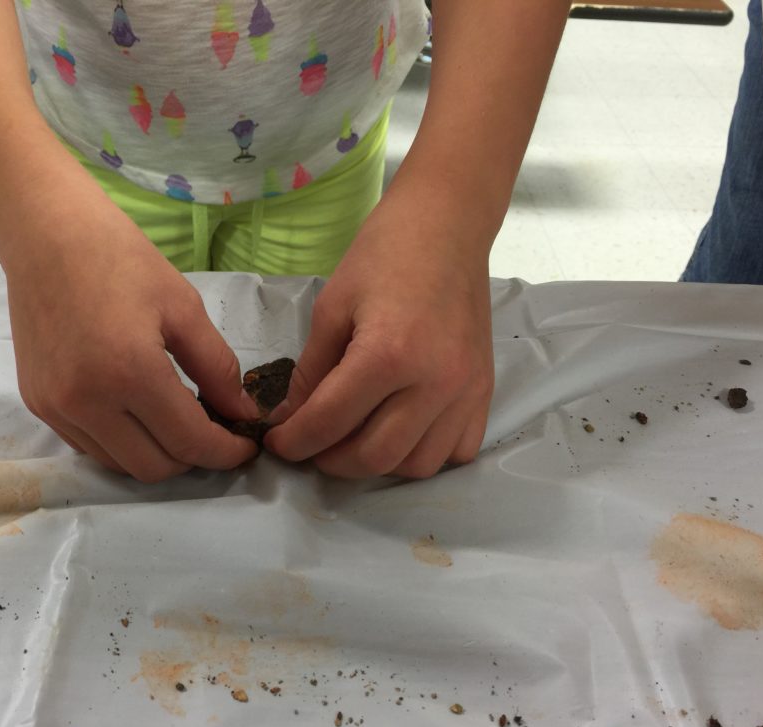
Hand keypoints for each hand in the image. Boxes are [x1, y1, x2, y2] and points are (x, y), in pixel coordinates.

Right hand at [0, 170, 258, 482]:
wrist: (45, 233)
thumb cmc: (120, 259)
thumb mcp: (183, 308)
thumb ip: (217, 369)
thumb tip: (241, 413)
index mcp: (129, 374)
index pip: (189, 442)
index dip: (226, 453)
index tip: (246, 445)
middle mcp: (86, 402)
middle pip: (154, 468)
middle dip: (193, 458)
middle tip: (214, 431)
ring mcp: (56, 407)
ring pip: (120, 465)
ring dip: (156, 454)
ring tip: (177, 420)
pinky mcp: (37, 404)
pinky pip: (89, 446)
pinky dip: (121, 442)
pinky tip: (137, 412)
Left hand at [264, 192, 493, 478]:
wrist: (447, 226)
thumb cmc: (383, 255)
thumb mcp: (331, 308)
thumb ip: (311, 372)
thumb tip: (290, 418)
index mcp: (388, 355)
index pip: (330, 422)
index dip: (295, 441)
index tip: (278, 443)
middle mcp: (434, 382)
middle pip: (375, 456)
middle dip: (331, 460)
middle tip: (311, 446)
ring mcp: (466, 390)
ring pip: (417, 464)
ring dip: (377, 464)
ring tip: (353, 439)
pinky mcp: (484, 390)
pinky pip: (457, 451)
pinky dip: (423, 454)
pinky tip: (400, 432)